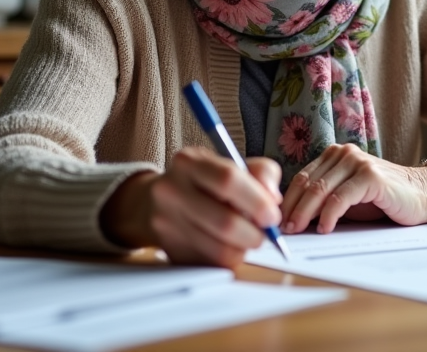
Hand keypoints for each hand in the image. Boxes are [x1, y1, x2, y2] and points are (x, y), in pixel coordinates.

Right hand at [100, 147, 282, 268]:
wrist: (154, 201)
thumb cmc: (205, 183)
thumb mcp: (232, 164)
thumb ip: (262, 173)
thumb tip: (273, 200)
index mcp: (189, 163)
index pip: (228, 180)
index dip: (257, 201)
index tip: (272, 216)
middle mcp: (171, 191)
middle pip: (225, 222)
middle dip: (255, 234)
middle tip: (265, 234)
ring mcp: (166, 224)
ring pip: (220, 250)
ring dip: (243, 249)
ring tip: (245, 238)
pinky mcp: (169, 251)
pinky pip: (211, 264)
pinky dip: (228, 259)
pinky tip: (227, 246)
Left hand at [279, 144, 426, 234]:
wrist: (423, 196)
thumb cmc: (383, 201)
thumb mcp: (347, 200)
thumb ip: (323, 202)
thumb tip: (292, 220)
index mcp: (334, 155)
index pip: (301, 178)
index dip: (286, 201)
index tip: (276, 222)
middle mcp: (343, 153)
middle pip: (307, 183)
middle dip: (291, 209)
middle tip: (282, 231)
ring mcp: (358, 162)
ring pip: (320, 189)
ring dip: (305, 213)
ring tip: (298, 231)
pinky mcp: (370, 175)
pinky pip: (341, 197)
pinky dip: (329, 215)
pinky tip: (325, 229)